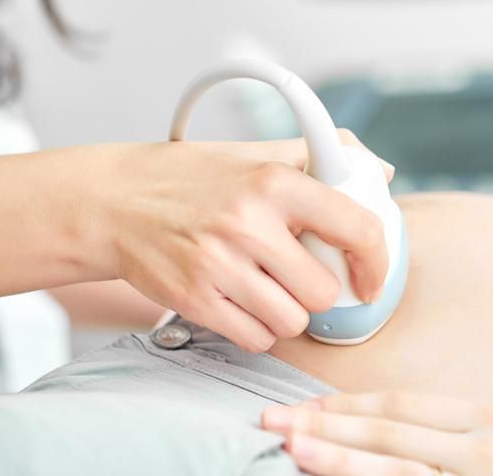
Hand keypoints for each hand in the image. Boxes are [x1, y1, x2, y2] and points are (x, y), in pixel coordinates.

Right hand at [79, 130, 393, 351]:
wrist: (112, 201)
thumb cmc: (191, 177)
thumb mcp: (254, 153)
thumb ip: (319, 156)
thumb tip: (379, 170)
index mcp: (274, 182)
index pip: (355, 227)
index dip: (377, 259)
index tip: (373, 275)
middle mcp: (249, 223)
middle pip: (323, 290)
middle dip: (317, 288)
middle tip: (296, 272)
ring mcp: (218, 265)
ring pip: (292, 321)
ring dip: (287, 312)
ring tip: (265, 286)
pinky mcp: (194, 299)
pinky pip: (256, 339)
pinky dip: (258, 329)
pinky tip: (242, 302)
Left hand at [262, 392, 492, 474]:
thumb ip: (473, 431)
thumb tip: (408, 429)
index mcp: (491, 420)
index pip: (401, 406)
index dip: (348, 405)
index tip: (307, 406)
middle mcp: (482, 448)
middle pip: (386, 432)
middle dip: (325, 424)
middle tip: (274, 421)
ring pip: (393, 469)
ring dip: (337, 460)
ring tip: (292, 450)